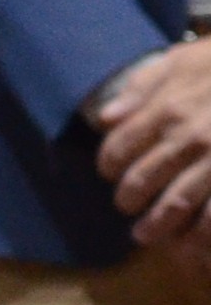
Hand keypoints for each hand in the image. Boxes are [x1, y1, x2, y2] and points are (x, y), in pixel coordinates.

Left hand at [96, 36, 210, 241]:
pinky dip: (203, 234)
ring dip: (159, 225)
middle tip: (127, 208)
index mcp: (165, 110)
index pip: (119, 148)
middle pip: (142, 180)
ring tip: (148, 236)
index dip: (109, 166)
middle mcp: (187, 138)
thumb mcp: (182, 59)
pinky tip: (195, 245)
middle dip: (128, 200)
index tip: (110, 174)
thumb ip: (141, 88)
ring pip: (177, 204)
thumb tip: (105, 117)